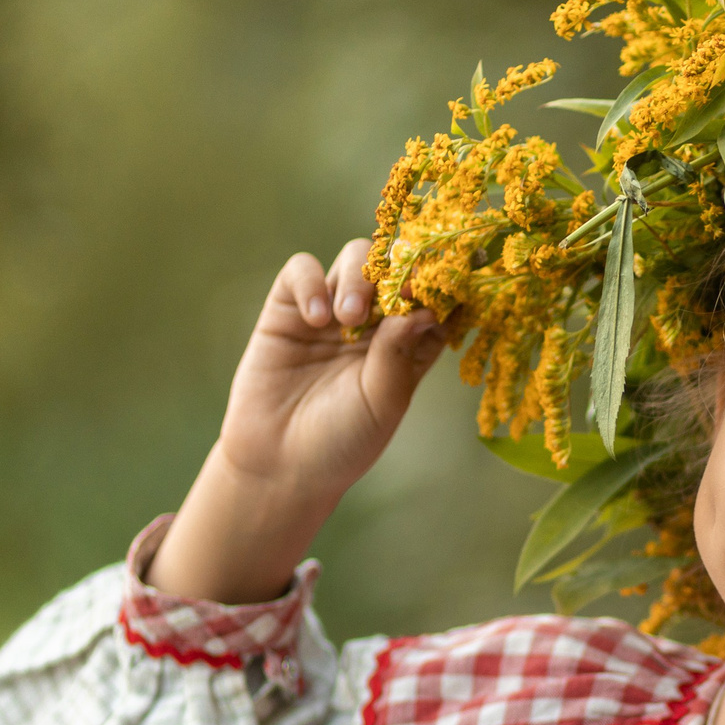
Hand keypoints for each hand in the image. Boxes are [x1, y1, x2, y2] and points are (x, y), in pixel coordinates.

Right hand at [147, 241, 444, 602]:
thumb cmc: (342, 442)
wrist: (279, 466)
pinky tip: (317, 319)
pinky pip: (301, 270)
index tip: (445, 287)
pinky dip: (312, 283)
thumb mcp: (382, 402)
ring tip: (351, 318)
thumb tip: (425, 307)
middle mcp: (374, 321)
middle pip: (396, 267)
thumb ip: (400, 353)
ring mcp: (331, 311)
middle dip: (401, 271)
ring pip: (354, 258)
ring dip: (359, 278)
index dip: (440, 286)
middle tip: (400, 292)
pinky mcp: (288, 309)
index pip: (433, 297)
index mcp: (408, 344)